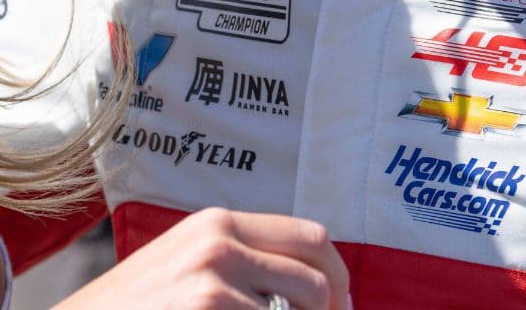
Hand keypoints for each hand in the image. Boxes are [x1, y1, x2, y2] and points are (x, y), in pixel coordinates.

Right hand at [56, 207, 350, 309]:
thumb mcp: (184, 268)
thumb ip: (238, 264)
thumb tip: (308, 286)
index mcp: (216, 224)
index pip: (311, 238)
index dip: (338, 277)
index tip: (341, 306)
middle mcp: (219, 240)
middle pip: (319, 275)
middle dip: (333, 307)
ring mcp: (214, 277)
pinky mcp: (209, 306)